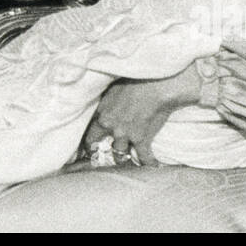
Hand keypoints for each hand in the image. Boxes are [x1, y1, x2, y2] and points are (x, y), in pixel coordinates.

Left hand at [82, 63, 203, 165]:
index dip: (89, 140)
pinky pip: (144, 158)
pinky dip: (149, 162)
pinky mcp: (142, 140)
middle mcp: (110, 126)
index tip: (90, 145)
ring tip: (127, 159)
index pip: (89, 131)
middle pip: (99, 146)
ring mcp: (126, 135)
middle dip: (100, 153)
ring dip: (123, 157)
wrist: (156, 84)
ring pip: (119, 154)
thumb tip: (103, 102)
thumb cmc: (136, 79)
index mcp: (102, 112)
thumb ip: (107, 100)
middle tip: (101, 157)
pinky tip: (153, 165)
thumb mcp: (114, 87)